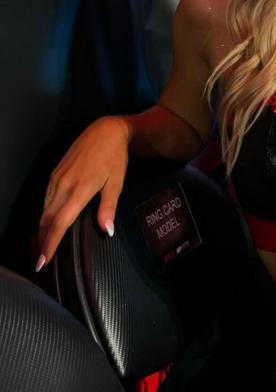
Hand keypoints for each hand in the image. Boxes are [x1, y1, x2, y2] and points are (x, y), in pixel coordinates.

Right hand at [38, 117, 130, 268]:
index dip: (51, 243)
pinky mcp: (55, 173)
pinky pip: (46, 198)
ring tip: (44, 245)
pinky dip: (45, 214)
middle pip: (47, 219)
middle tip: (41, 260)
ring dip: (42, 229)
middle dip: (43, 241)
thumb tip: (106, 231)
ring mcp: (57, 178)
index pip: (60, 223)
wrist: (105, 131)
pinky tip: (49, 222)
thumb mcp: (116, 183)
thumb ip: (108, 207)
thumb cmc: (114, 157)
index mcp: (80, 189)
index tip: (44, 260)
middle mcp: (63, 184)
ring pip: (44, 209)